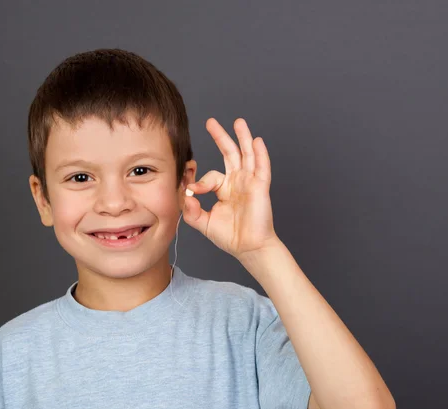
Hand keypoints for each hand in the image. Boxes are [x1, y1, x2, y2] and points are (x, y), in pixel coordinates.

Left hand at [183, 118, 279, 261]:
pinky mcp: (260, 187)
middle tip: (211, 122)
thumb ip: (191, 210)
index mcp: (225, 189)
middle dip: (221, 137)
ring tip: (238, 121)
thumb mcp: (203, 222)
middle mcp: (238, 182)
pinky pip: (261, 167)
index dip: (199, 179)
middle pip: (230, 154)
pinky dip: (260, 153)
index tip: (190, 187)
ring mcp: (250, 182)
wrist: (248, 247)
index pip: (210, 175)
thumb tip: (186, 195)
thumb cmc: (230, 236)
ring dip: (242, 137)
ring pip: (247, 155)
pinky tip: (256, 141)